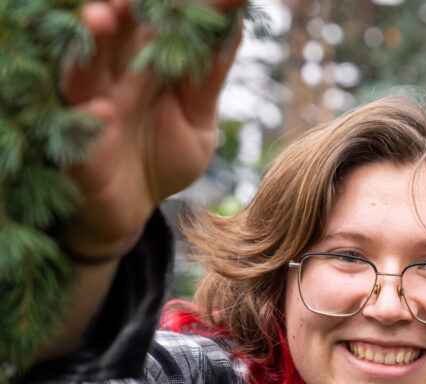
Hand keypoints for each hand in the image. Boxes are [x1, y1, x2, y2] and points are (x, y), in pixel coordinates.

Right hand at [59, 0, 243, 258]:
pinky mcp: (77, 148)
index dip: (174, 10)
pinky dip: (90, 120)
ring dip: (92, 44)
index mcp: (143, 65)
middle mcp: (111, 78)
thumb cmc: (163, 156)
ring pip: (83, 70)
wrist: (137, 209)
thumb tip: (236, 22)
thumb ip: (209, 77)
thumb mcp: (198, 118)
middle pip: (112, 36)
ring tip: (103, 16)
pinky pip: (78, 131)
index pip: (157, 28)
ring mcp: (89, 109)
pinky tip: (103, 110)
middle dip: (119, 10)